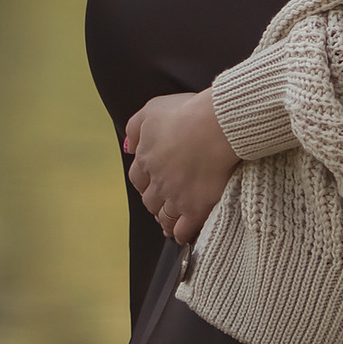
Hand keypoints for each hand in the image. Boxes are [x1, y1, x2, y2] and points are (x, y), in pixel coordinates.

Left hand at [123, 90, 239, 244]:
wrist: (214, 127)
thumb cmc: (186, 113)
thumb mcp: (152, 110)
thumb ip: (135, 128)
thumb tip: (128, 147)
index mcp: (146, 158)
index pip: (137, 178)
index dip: (144, 182)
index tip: (150, 184)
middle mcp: (157, 181)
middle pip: (150, 199)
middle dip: (154, 201)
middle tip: (162, 202)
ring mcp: (175, 197)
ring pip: (164, 216)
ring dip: (165, 219)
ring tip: (170, 222)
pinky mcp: (195, 208)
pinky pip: (183, 230)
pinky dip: (180, 233)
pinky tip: (182, 234)